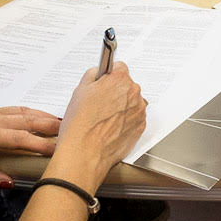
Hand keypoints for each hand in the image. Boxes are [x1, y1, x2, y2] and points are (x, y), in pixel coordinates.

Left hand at [0, 106, 61, 188]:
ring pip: (21, 111)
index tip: (56, 150)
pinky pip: (13, 108)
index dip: (40, 143)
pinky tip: (36, 116)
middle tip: (68, 130)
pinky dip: (29, 112)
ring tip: (59, 121)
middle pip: (26, 119)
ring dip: (42, 116)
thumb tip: (9, 181)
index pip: (19, 138)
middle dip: (49, 124)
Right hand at [60, 61, 147, 178]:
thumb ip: (93, 75)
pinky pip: (134, 117)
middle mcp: (134, 93)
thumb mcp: (80, 90)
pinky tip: (110, 127)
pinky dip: (125, 121)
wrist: (86, 152)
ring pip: (131, 102)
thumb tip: (99, 73)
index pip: (119, 67)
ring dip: (121, 106)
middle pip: (126, 86)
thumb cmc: (81, 124)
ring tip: (104, 118)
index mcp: (120, 80)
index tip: (104, 81)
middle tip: (100, 104)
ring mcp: (139, 110)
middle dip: (115, 91)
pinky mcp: (141, 126)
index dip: (109, 75)